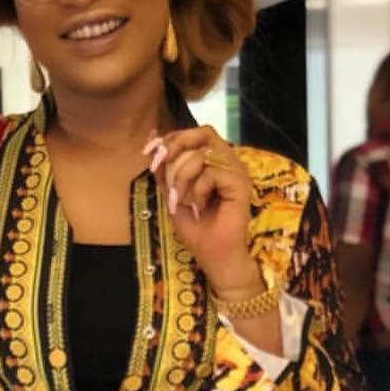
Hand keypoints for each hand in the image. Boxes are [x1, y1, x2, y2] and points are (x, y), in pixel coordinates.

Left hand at [146, 126, 261, 296]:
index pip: (195, 134)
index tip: (149, 153)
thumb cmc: (198, 230)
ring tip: (181, 199)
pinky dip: (197, 189)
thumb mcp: (172, 194)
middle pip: (203, 133)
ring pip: (203, 152)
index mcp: (215, 163)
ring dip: (182, 174)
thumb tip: (152, 137)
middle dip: (176, 145)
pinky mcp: (240, 183)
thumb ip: (164, 167)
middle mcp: (228, 163)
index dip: (171, 138)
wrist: (215, 258)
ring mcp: (236, 172)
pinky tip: (199, 207)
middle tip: (160, 164)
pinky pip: (212, 171)